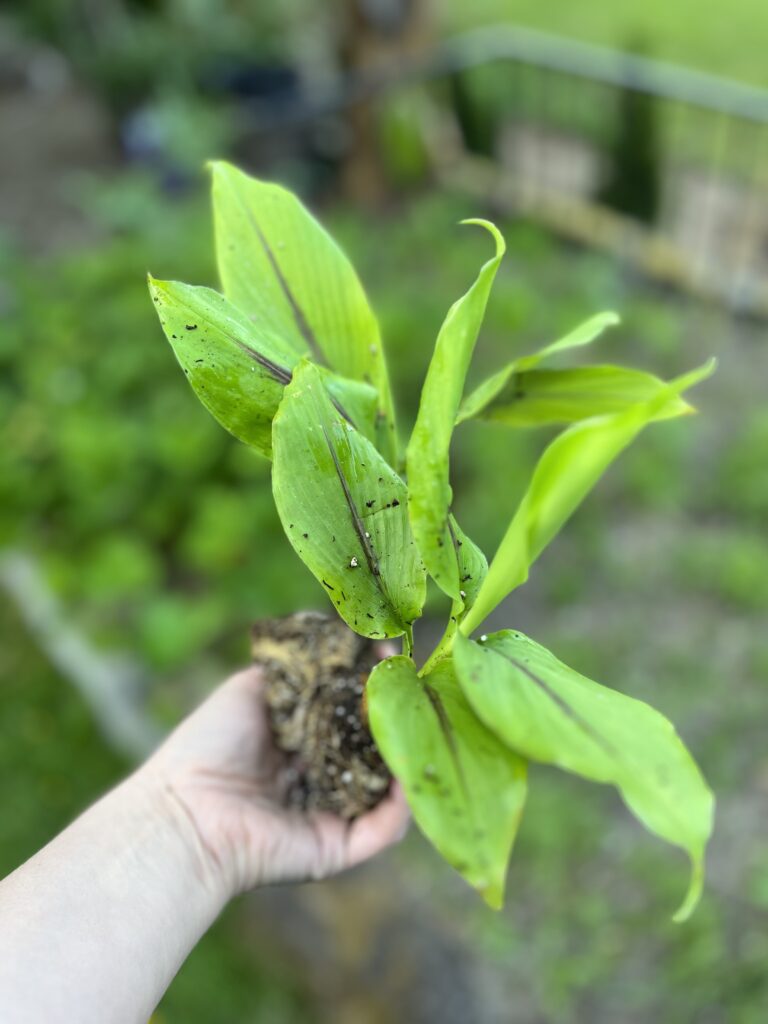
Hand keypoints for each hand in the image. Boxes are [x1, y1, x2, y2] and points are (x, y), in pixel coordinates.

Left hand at [142, 666, 409, 899]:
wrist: (186, 808)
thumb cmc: (208, 744)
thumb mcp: (250, 688)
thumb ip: (288, 663)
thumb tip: (321, 622)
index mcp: (301, 745)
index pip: (351, 713)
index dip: (371, 684)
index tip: (387, 654)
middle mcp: (321, 780)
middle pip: (375, 749)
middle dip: (397, 717)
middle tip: (411, 688)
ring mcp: (332, 815)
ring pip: (388, 789)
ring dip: (408, 758)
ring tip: (418, 724)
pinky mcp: (337, 848)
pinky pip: (383, 831)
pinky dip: (402, 807)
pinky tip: (407, 773)